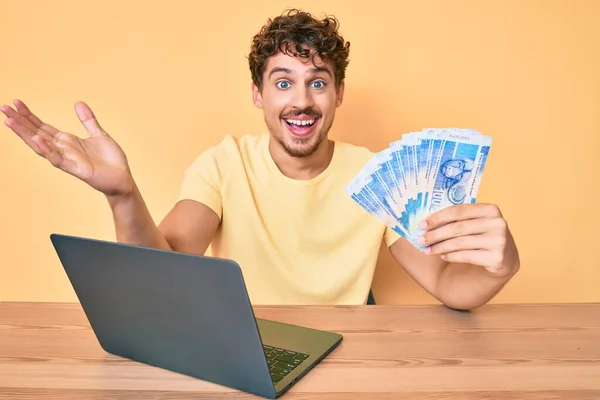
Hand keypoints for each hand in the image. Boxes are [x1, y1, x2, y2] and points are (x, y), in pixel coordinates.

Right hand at [1, 99, 133, 196]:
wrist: (123, 179)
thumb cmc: (111, 160)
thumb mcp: (99, 134)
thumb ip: (88, 120)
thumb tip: (78, 103)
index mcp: (68, 141)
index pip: (43, 126)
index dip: (29, 115)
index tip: (16, 102)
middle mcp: (64, 149)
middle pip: (36, 133)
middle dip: (20, 122)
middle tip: (3, 108)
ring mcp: (68, 159)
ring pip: (41, 146)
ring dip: (25, 134)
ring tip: (10, 122)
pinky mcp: (76, 169)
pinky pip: (57, 159)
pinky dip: (47, 150)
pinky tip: (37, 139)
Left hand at [417, 204, 519, 277]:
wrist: (506, 257)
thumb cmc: (484, 235)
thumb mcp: (477, 222)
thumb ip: (459, 219)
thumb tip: (426, 223)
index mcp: (490, 209)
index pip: (458, 211)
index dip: (437, 217)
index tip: (422, 225)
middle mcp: (497, 223)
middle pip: (457, 228)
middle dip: (435, 234)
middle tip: (421, 240)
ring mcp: (499, 241)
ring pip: (460, 243)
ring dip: (440, 247)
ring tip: (428, 250)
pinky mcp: (496, 258)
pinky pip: (466, 256)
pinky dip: (451, 256)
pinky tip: (443, 255)